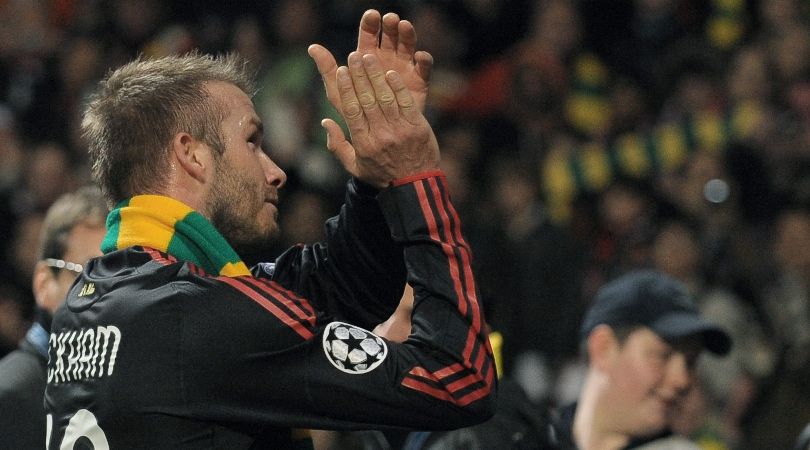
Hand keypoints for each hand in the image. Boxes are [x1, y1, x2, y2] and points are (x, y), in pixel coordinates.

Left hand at [308, 9, 432, 114]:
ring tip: (405, 27)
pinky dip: (424, 60)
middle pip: (389, 37)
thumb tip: (312, 47)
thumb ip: (328, 71)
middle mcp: (386, 60)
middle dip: (390, 26)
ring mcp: (403, 69)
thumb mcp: (338, 95)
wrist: (381, 139)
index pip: (368, 35)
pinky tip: (420, 56)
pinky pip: (424, 68)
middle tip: (391, 18)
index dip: (370, 24)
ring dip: (407, 35)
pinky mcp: (419, 82)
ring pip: (408, 47)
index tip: (372, 15)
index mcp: (366, 58)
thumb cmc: (356, 117)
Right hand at [322, 52, 439, 188]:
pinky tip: (391, 73)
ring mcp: (400, 131)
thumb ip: (338, 145)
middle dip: (359, 76)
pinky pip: (406, 103)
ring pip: (385, 98)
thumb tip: (324, 122)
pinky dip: (398, 87)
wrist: (415, 187)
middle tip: (353, 56)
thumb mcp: (355, 167)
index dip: (346, 89)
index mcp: (363, 144)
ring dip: (376, 76)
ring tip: (369, 58)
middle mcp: (380, 136)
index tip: (340, 70)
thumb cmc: (382, 175)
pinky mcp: (418, 128)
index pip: (352, 111)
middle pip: (367, 100)